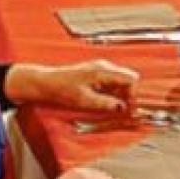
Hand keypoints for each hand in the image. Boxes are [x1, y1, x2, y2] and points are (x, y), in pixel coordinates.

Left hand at [5, 60, 138, 112]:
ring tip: (113, 109)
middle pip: (127, 80)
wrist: (45, 83)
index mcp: (103, 71)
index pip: (131, 79)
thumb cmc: (61, 88)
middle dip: (128, 96)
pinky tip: (105, 102)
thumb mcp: (84, 100)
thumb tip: (121, 108)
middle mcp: (104, 67)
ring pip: (120, 82)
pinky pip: (111, 83)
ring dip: (120, 95)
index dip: (133, 95)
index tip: (129, 108)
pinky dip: (112, 93)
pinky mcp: (95, 74)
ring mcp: (100, 69)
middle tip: (124, 111)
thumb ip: (105, 103)